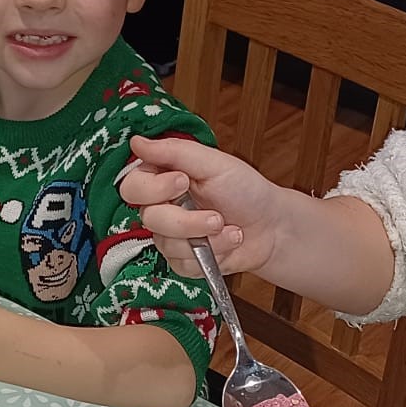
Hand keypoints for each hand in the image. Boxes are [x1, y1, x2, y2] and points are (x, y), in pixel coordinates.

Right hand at [121, 134, 287, 277]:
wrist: (272, 226)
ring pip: (166, 244)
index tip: (183, 181)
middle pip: (149, 218)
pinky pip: (182, 264)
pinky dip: (211, 255)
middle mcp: (163, 207)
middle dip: (186, 220)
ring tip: (230, 229)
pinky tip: (228, 243)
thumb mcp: (214, 163)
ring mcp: (171, 236)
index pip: (133, 186)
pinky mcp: (182, 261)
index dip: (154, 188)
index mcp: (164, 178)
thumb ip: (174, 151)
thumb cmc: (246, 190)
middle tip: (216, 216)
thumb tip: (137, 142)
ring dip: (205, 238)